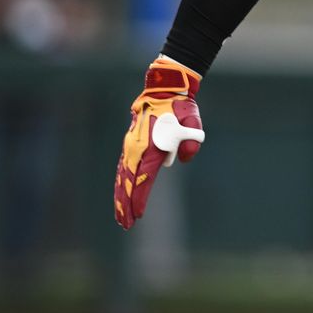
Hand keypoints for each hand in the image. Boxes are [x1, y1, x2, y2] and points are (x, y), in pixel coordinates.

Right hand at [114, 56, 205, 229]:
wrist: (164, 89)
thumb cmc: (180, 106)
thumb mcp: (192, 121)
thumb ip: (192, 139)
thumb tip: (184, 158)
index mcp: (151, 145)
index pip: (143, 178)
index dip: (139, 197)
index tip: (138, 214)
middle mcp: (137, 147)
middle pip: (128, 181)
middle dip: (126, 203)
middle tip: (125, 224)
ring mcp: (131, 145)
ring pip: (122, 176)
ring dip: (121, 196)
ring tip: (120, 216)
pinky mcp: (131, 143)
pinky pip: (124, 167)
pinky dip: (121, 182)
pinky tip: (120, 194)